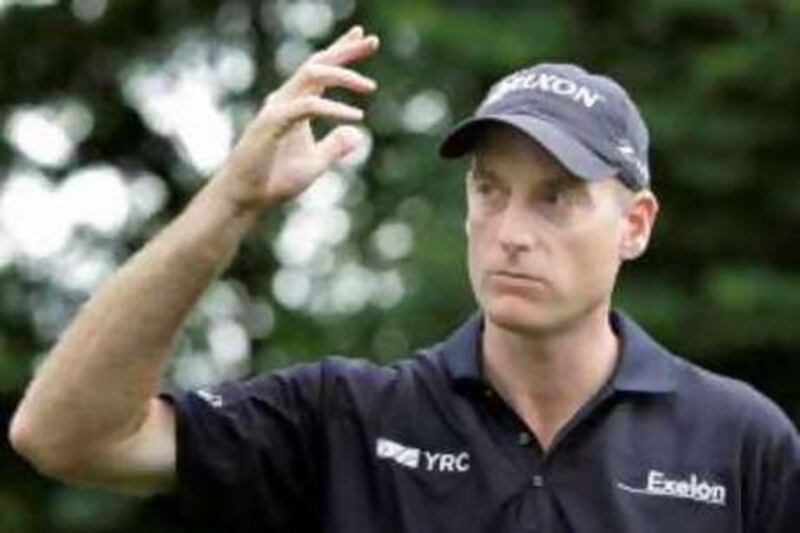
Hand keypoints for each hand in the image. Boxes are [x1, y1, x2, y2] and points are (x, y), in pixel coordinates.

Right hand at [215, 26, 378, 211]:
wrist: (247, 197)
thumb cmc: (275, 179)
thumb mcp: (315, 163)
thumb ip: (334, 147)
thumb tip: (357, 134)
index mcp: (297, 104)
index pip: (321, 70)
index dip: (341, 51)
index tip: (364, 38)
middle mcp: (286, 99)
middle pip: (318, 63)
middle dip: (345, 50)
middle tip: (373, 40)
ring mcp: (278, 108)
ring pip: (311, 75)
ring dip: (343, 75)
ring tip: (370, 86)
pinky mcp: (272, 123)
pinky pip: (307, 106)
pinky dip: (332, 109)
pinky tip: (355, 116)